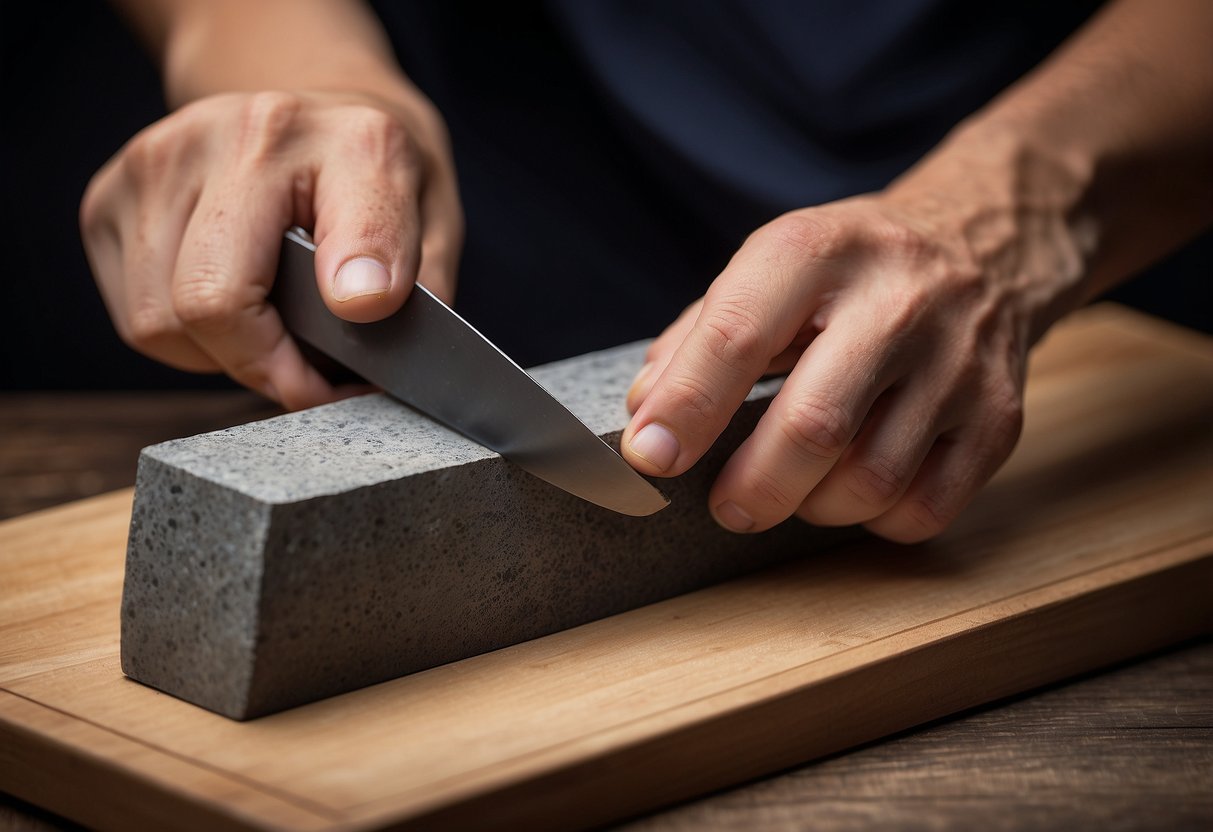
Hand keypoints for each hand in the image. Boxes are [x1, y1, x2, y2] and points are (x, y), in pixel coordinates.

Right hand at [81, 88, 462, 409]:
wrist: (313, 111)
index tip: (361, 355)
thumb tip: (373, 369)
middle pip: (212, 303)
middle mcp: (240, 133)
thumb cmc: (373, 180)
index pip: (354, 238)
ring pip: (161, 324)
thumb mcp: (434, 221)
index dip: (353, 309)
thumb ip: (419, 293)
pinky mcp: (109, 197)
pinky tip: (229, 306)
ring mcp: (158, 159)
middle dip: (267, 367)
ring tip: (271, 332)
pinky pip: (136, 320)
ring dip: (221, 356)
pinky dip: (184, 338)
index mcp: (352, 143)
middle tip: (310, 379)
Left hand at [622, 146, 1091, 541]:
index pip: (737, 337)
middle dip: (753, 487)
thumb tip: (649, 416)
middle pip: (814, 426)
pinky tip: (857, 491)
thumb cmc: (852, 269)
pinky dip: (875, 520)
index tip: (649, 459)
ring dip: (814, 507)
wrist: (986, 242)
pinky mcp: (999, 415)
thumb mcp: (773, 267)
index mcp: (818, 253)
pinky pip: (926, 508)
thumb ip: (700, 337)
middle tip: (726, 506)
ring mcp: (958, 361)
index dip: (685, 408)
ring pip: (872, 482)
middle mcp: (897, 301)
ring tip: (798, 487)